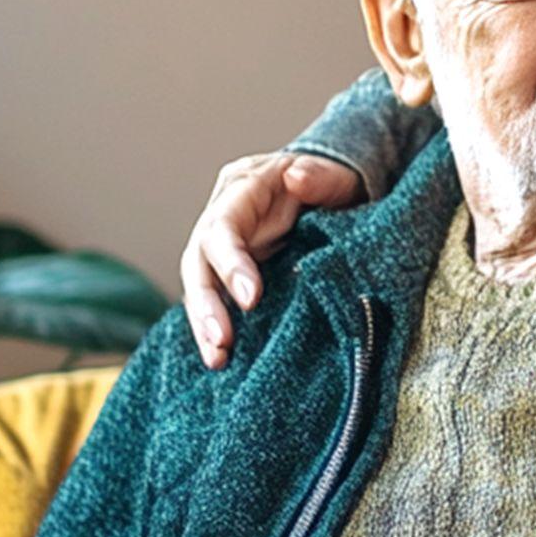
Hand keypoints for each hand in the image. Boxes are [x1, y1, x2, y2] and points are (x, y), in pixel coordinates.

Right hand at [179, 152, 366, 367]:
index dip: (231, 263)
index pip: (223, 226)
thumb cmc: (332, 184)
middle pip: (199, 261)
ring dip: (205, 326)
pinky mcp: (230, 275)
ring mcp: (223, 248)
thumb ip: (320, 176)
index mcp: (243, 188)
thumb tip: (296, 176)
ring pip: (201, 287)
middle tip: (221, 342)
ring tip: (217, 360)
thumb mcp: (336, 176)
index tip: (250, 299)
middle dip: (207, 304)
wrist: (332, 193)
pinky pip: (216, 302)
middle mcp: (223, 217)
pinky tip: (223, 360)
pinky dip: (217, 330)